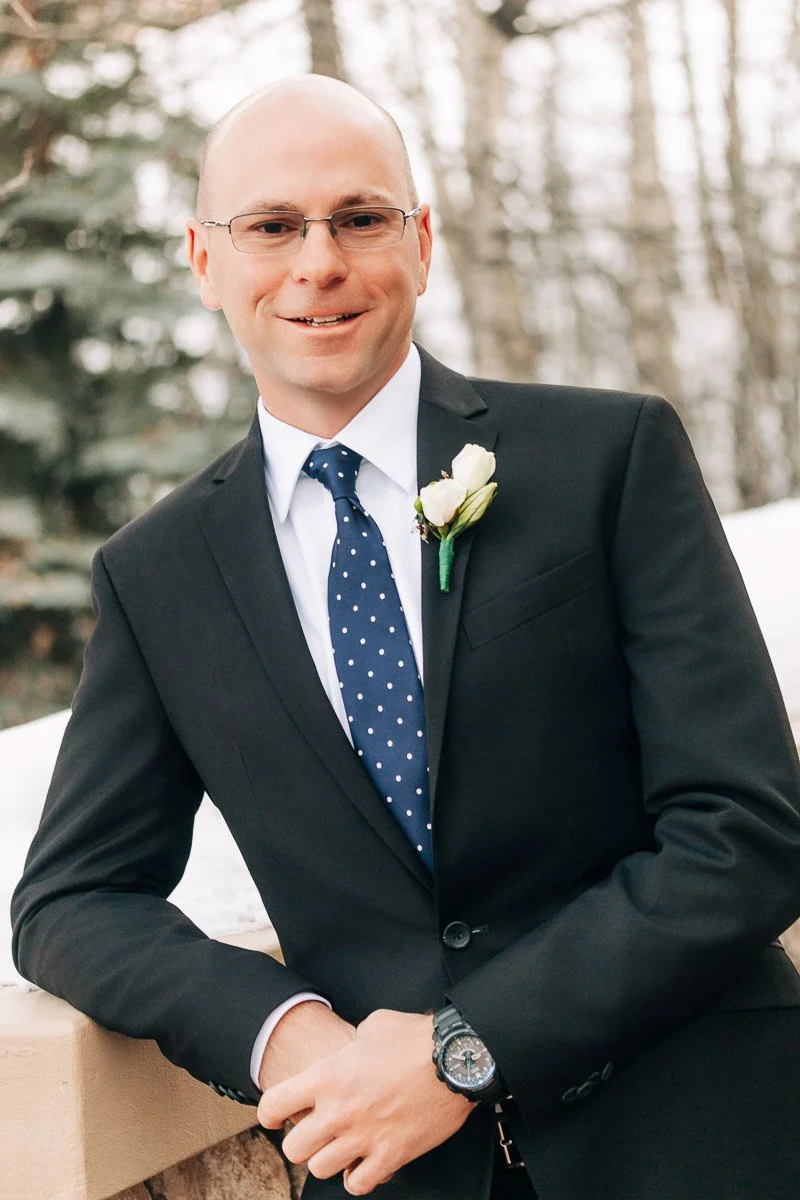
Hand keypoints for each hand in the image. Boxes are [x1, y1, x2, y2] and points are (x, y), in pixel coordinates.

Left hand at [257, 1008, 474, 1194]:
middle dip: (300, 1141)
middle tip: (314, 1132)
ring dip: (329, 1158)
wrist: (455, 1060)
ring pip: (320, 1169)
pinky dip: (358, 1176)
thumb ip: (352, 1044)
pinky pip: (358, 1184)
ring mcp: (364, 1137)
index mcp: (329, 1076)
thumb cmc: (416, 1038)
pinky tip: (365, 1161)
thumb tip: (353, 1049)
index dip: (272, 1111)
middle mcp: (340, 1111)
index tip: (279, 1114)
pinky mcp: (390, 1156)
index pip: (274, 1105)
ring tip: (341, 1146)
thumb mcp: (373, 1026)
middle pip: (294, 1148)